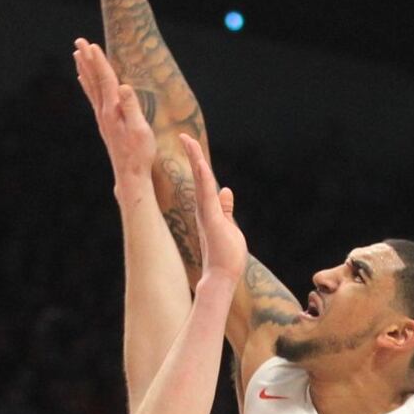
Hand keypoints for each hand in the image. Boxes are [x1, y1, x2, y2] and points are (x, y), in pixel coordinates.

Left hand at [74, 38, 153, 183]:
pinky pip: (93, 98)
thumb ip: (131, 106)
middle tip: (78, 41)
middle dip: (87, 59)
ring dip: (85, 69)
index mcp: (113, 110)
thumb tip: (124, 86)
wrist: (130, 176)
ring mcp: (102, 118)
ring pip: (91, 88)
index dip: (99, 61)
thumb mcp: (141, 129)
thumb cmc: (139, 153)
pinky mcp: (104, 123)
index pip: (105, 79)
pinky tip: (83, 80)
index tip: (91, 44)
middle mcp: (104, 112)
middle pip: (93, 80)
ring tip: (78, 55)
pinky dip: (87, 85)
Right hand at [179, 135, 245, 287]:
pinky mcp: (210, 220)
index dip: (198, 162)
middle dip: (192, 155)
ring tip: (188, 141)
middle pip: (199, 177)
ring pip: (201, 182)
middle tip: (184, 136)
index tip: (191, 145)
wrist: (223, 277)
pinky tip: (200, 164)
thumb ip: (226, 208)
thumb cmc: (226, 256)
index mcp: (208, 210)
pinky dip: (203, 178)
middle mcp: (203, 210)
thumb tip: (226, 190)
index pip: (204, 181)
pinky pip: (206, 195)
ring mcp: (205, 214)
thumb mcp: (228, 226)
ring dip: (195, 161)